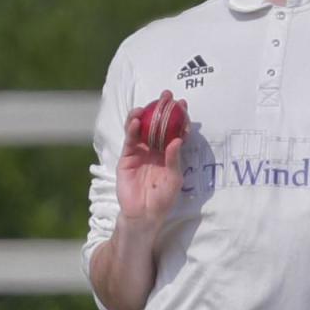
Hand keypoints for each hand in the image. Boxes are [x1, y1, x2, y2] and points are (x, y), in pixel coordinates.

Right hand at [116, 90, 187, 229]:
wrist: (144, 213)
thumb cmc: (163, 198)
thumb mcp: (174, 178)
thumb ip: (174, 159)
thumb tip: (177, 140)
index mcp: (169, 152)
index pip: (174, 130)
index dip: (178, 116)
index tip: (182, 103)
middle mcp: (154, 149)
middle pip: (157, 124)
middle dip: (161, 109)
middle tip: (165, 95)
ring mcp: (140, 152)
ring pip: (141, 129)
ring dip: (143, 116)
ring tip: (145, 107)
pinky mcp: (127, 158)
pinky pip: (130, 141)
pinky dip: (132, 130)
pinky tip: (136, 122)